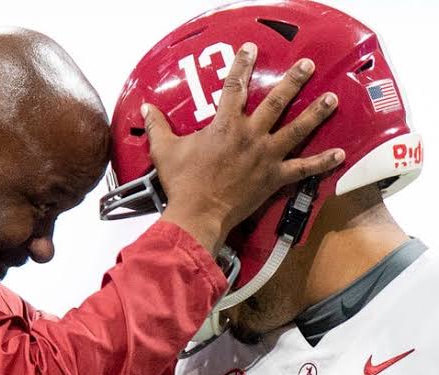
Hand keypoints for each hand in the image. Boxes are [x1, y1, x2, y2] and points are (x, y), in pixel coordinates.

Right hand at [144, 42, 343, 254]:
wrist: (198, 213)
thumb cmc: (183, 182)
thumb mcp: (164, 151)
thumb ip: (157, 127)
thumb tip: (145, 110)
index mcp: (225, 125)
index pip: (234, 87)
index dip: (242, 65)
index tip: (250, 49)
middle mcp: (250, 136)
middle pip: (276, 102)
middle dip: (293, 81)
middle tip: (307, 66)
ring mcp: (266, 156)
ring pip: (297, 129)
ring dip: (316, 113)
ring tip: (332, 99)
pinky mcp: (274, 178)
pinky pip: (303, 168)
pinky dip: (322, 162)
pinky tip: (340, 154)